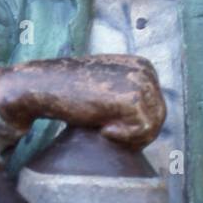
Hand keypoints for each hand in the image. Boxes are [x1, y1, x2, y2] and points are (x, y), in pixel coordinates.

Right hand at [0, 54, 165, 148]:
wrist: (44, 86)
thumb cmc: (70, 91)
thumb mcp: (106, 86)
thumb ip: (128, 94)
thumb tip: (150, 123)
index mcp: (142, 65)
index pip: (156, 104)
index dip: (137, 123)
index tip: (110, 123)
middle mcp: (146, 70)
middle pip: (158, 116)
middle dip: (136, 132)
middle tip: (107, 130)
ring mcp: (141, 83)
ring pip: (153, 125)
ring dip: (129, 136)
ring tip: (104, 128)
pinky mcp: (132, 98)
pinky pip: (142, 131)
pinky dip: (123, 137)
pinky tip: (102, 128)